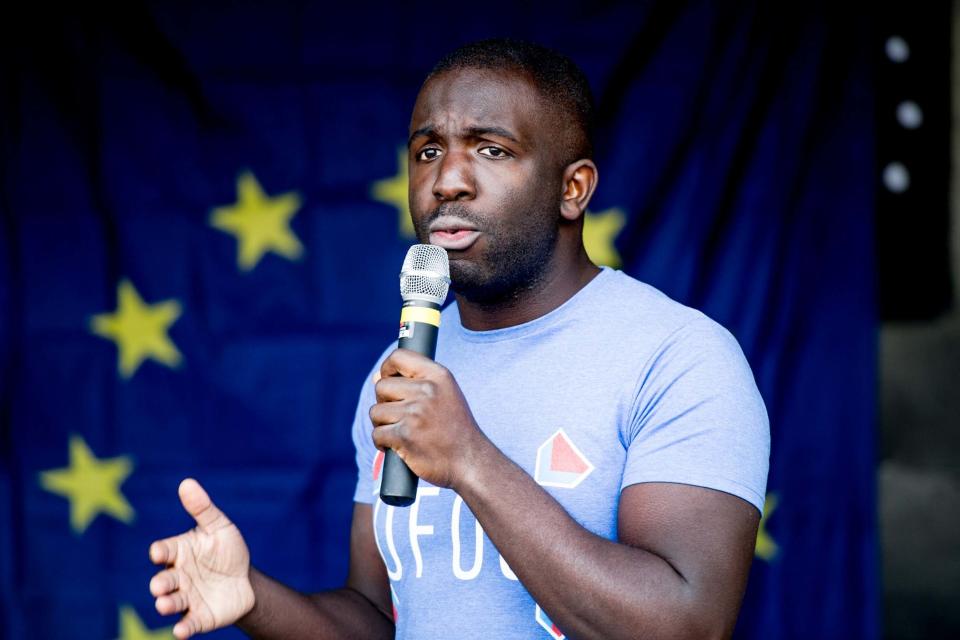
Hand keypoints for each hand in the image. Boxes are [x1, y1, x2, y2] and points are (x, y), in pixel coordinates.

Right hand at [148, 479, 254, 638]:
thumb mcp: (219, 527)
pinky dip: (183, 628)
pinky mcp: (198, 617)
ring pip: (171, 603)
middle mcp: (177, 576)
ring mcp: (186, 598)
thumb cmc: (227, 550)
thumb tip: (186, 482)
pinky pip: (187, 624)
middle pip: (163, 580)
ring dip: (166, 604)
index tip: (159, 552)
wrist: (246, 579)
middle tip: (161, 585)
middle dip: (160, 584)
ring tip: (165, 604)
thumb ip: (202, 508)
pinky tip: (181, 631)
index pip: (164, 551)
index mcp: (179, 553)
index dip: (161, 552)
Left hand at [369, 348, 489, 488]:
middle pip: (381, 386)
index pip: (399, 357)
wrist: (470, 461)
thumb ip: (415, 382)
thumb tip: (377, 377)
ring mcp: (415, 413)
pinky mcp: (405, 435)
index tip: (388, 380)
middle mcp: (427, 390)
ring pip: (376, 412)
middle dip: (384, 402)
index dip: (387, 369)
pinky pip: (377, 434)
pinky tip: (397, 446)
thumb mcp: (446, 395)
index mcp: (438, 376)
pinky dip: (382, 443)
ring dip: (382, 424)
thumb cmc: (455, 429)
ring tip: (401, 432)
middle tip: (400, 416)